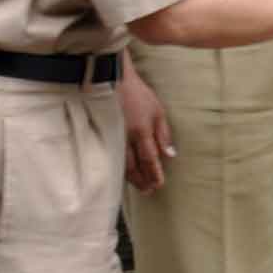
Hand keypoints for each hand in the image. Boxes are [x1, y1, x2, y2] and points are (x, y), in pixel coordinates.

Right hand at [120, 63, 173, 192]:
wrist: (111, 80)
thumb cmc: (137, 94)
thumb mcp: (158, 111)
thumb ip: (164, 134)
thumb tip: (170, 155)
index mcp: (141, 131)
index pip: (149, 159)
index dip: (154, 174)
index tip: (159, 185)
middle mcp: (125, 137)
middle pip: (134, 166)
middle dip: (142, 180)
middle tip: (149, 191)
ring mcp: (111, 137)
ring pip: (121, 164)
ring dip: (131, 178)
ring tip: (139, 187)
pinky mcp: (102, 134)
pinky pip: (111, 156)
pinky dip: (118, 168)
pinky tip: (122, 174)